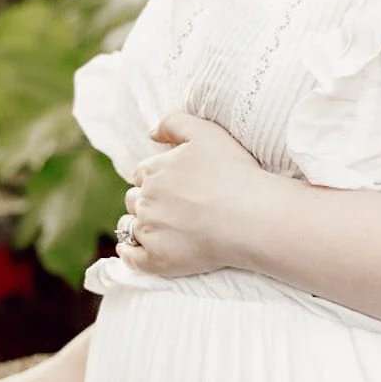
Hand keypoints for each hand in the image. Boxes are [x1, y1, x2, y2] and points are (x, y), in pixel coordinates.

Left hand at [118, 110, 267, 276]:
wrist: (251, 215)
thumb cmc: (234, 173)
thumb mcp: (206, 132)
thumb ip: (174, 122)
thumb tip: (151, 133)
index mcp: (154, 170)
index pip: (142, 174)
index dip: (157, 179)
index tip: (175, 188)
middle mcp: (145, 199)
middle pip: (135, 200)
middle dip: (148, 202)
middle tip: (174, 210)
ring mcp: (149, 230)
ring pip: (130, 227)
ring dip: (139, 226)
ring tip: (163, 231)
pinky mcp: (156, 259)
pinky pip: (131, 259)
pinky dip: (130, 254)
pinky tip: (136, 252)